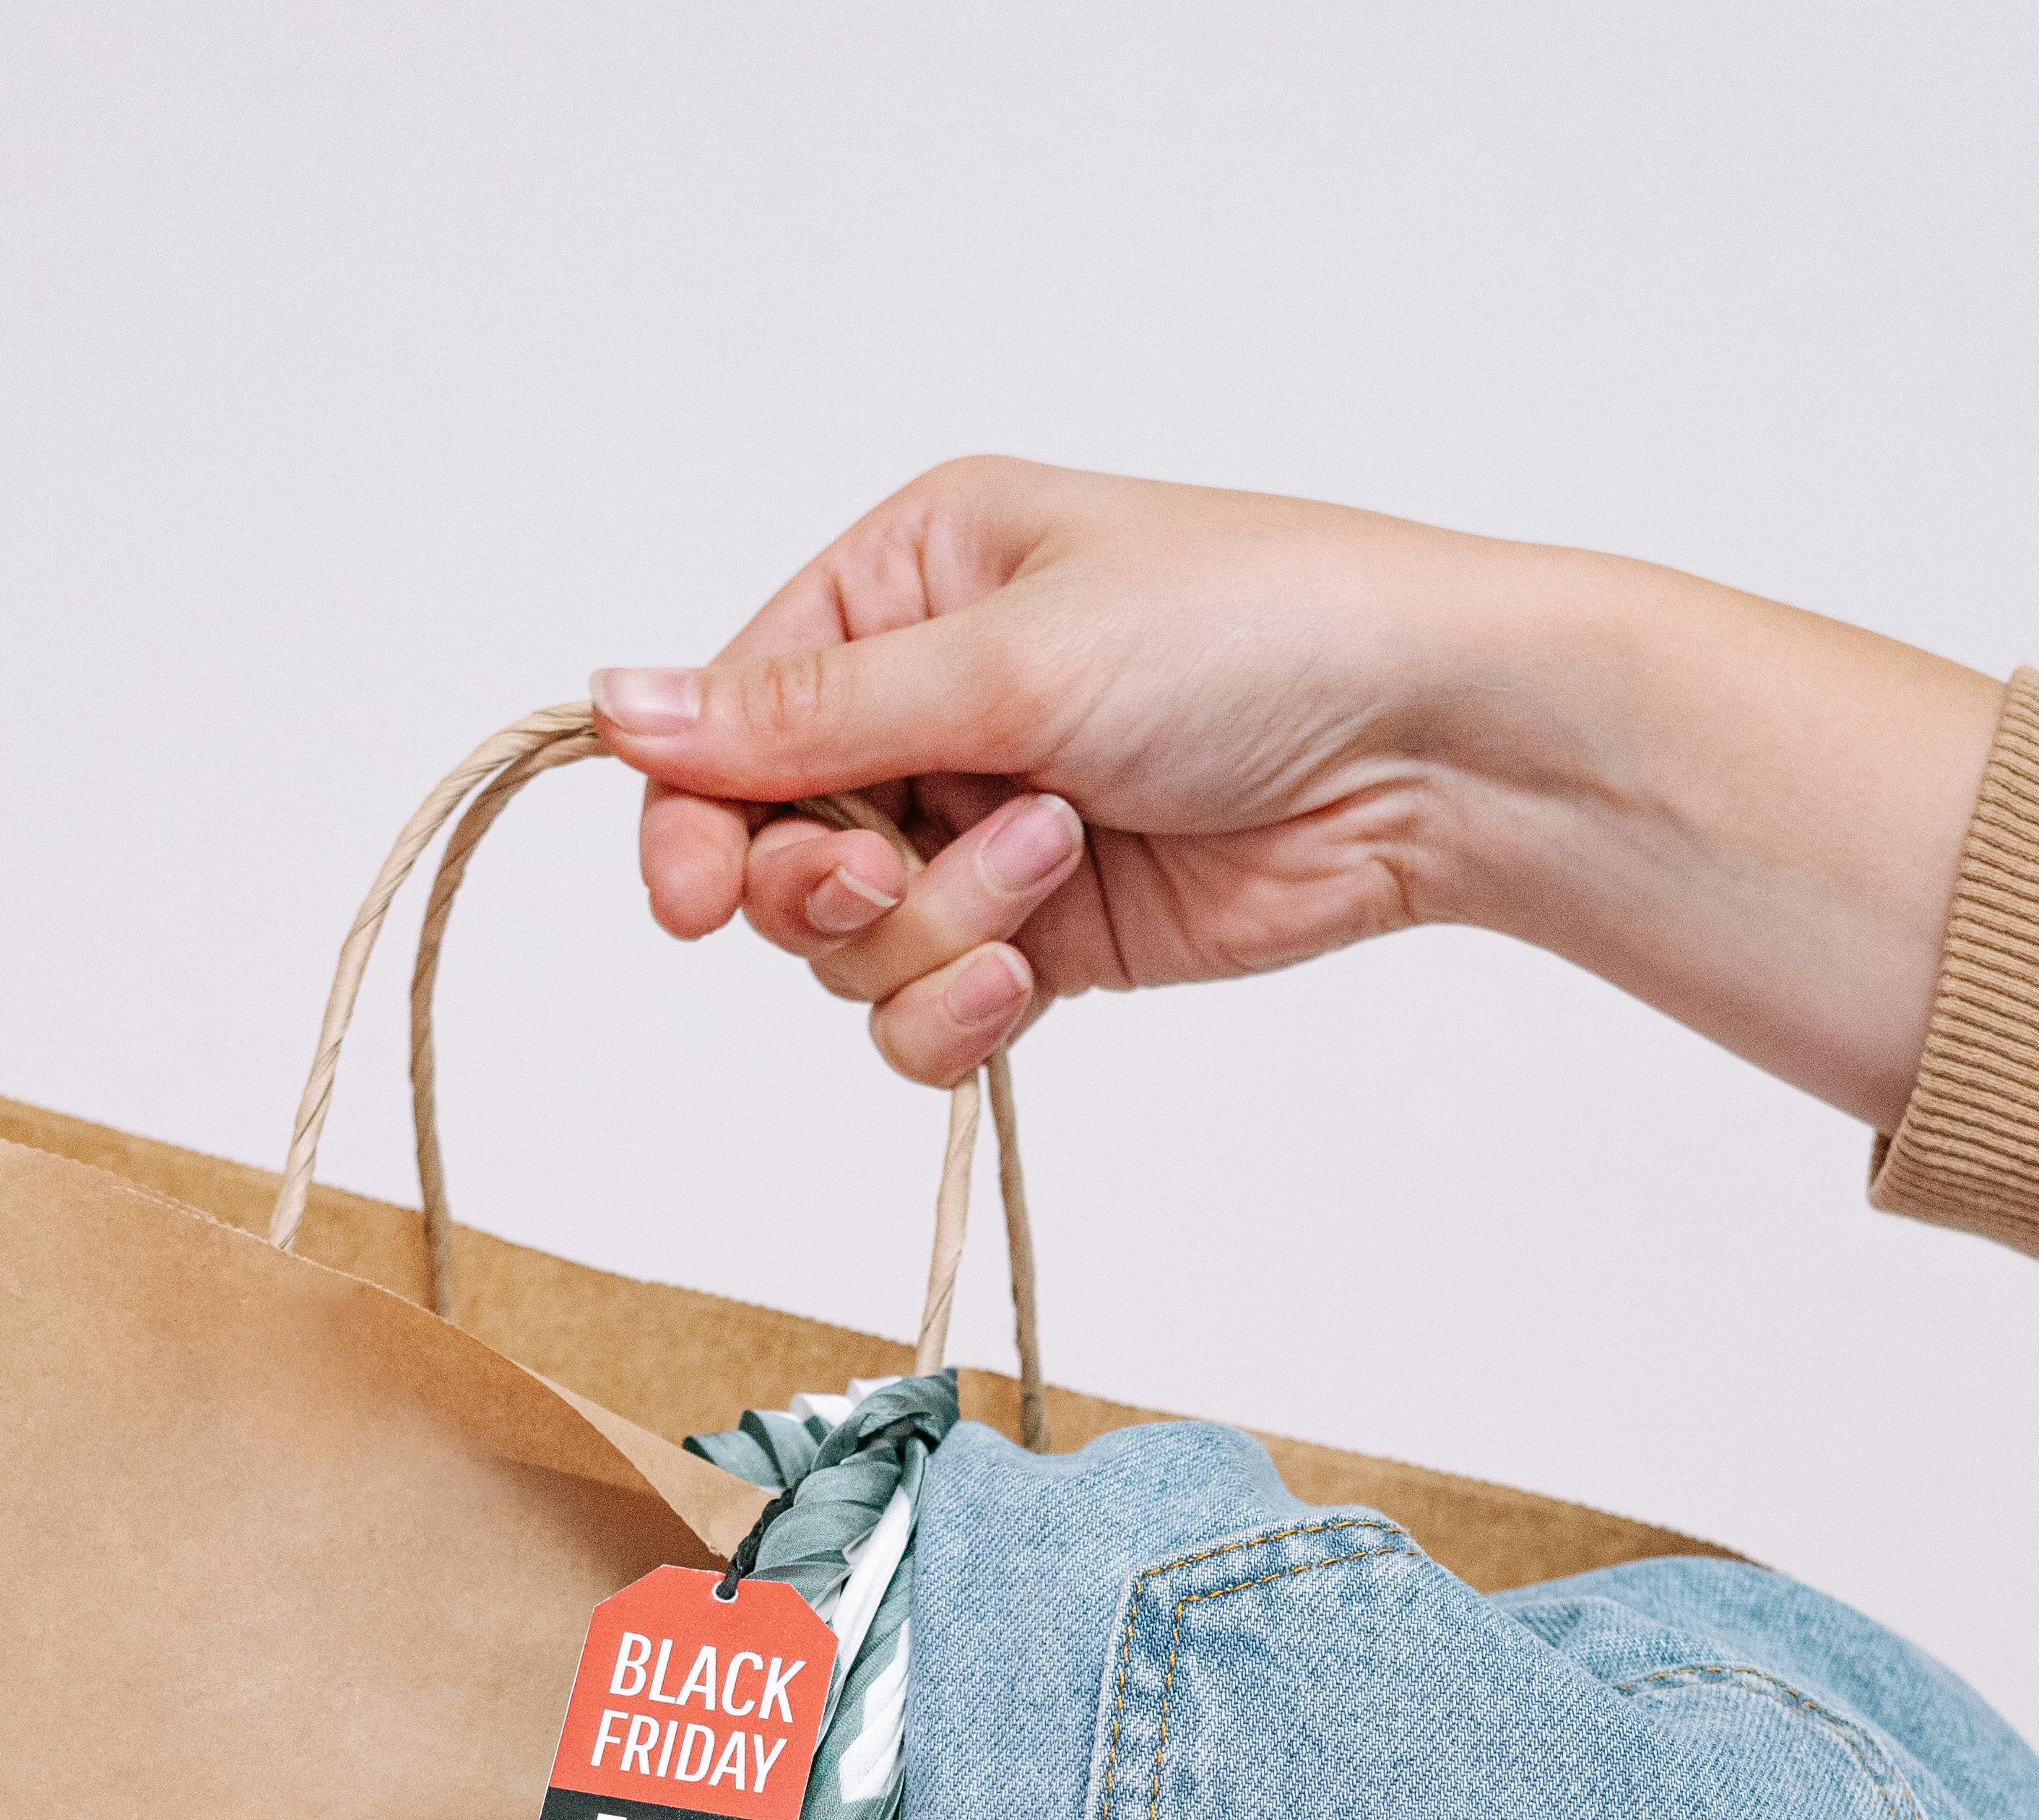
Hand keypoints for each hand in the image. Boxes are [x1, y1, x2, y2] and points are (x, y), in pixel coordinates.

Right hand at [593, 461, 1481, 1086]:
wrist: (1427, 748)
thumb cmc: (1251, 634)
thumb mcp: (1008, 656)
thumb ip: (804, 713)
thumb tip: (611, 710)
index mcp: (904, 584)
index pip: (729, 718)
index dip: (695, 818)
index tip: (697, 897)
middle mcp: (927, 706)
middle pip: (772, 853)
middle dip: (827, 889)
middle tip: (888, 877)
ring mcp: (982, 831)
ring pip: (850, 953)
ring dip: (931, 938)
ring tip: (1050, 873)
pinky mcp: (1042, 939)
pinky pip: (928, 1017)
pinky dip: (961, 1014)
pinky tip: (1036, 974)